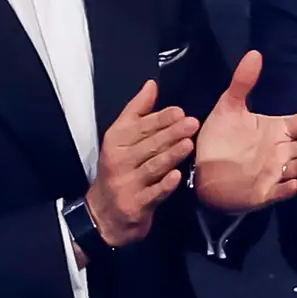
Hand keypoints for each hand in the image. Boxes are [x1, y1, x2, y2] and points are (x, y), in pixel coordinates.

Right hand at [83, 79, 196, 251]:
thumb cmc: (119, 169)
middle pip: (148, 145)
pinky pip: (154, 194)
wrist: (104, 213)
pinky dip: (165, 185)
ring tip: (188, 144)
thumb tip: (151, 84)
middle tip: (192, 123)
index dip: (159, 119)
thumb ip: (137, 111)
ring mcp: (127, 184)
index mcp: (116, 141)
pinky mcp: (136, 204)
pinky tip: (177, 176)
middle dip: (170, 134)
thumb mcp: (121, 138)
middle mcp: (119, 160)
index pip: (139, 127)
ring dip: (170, 156)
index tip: (179, 111)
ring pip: (152, 167)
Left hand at [188, 52, 296, 213]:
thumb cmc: (220, 139)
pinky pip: (279, 192)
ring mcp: (275, 174)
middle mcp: (282, 152)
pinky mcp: (264, 193)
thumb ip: (242, 82)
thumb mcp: (228, 108)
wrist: (199, 170)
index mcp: (277, 131)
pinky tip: (293, 184)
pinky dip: (287, 189)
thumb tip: (255, 53)